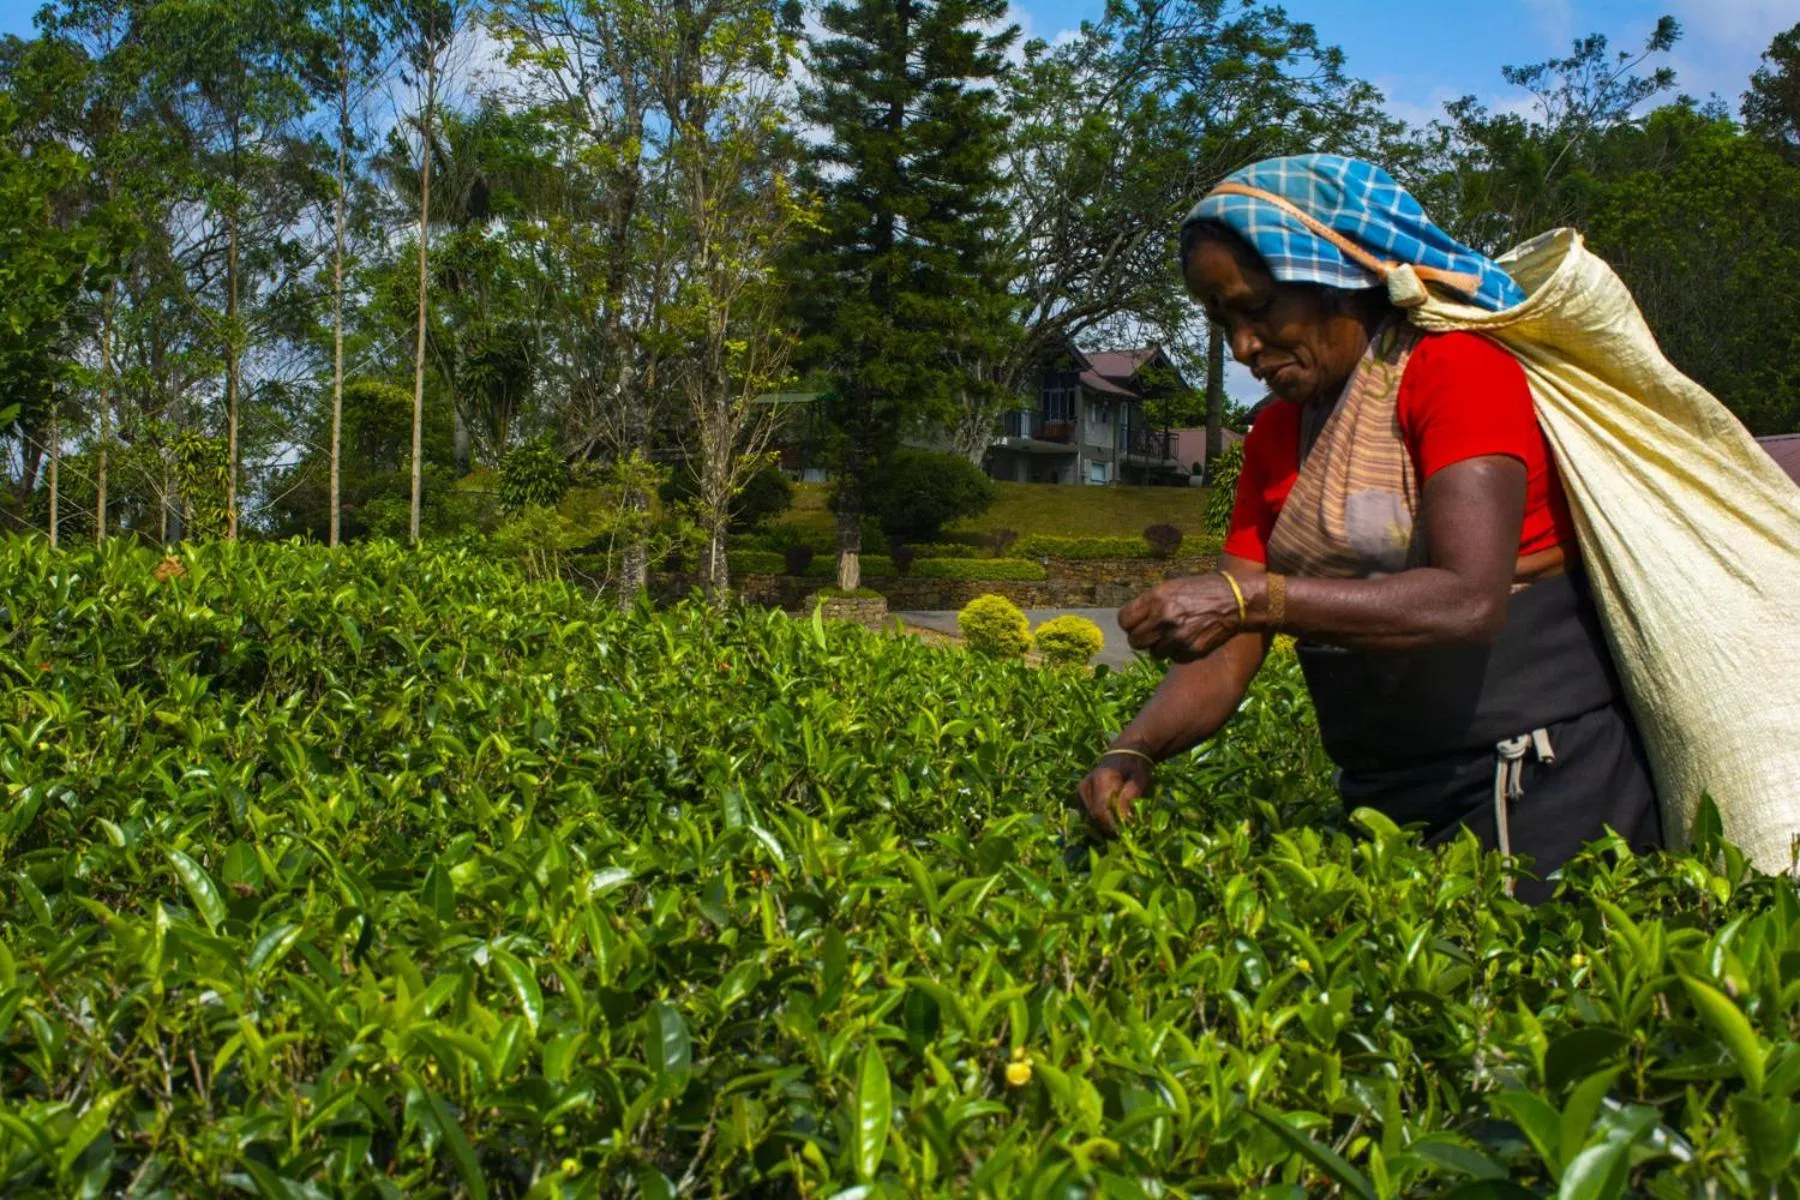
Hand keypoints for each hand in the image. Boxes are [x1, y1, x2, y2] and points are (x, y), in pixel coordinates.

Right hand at [1077, 752, 1151, 835]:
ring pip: (1089, 818)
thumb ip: (1131, 798)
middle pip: (1093, 817)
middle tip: (1125, 832)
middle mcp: (1085, 785)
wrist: (1122, 754)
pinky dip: (1099, 820)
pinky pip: (1087, 814)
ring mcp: (1080, 791)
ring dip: (1104, 825)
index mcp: (1100, 779)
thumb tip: (1125, 820)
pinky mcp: (1079, 796)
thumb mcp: (1139, 780)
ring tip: (1120, 825)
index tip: (1124, 833)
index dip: (1111, 826)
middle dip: (1109, 828)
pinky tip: (1111, 819)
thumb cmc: (1134, 767)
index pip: (1100, 811)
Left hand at [1118, 572, 1258, 662]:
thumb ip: (1149, 603)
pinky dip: (1178, 652)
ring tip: (1174, 634)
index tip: (1136, 623)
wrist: (1235, 599)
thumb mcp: (1172, 586)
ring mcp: (1178, 636)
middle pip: (1135, 641)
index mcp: (1156, 598)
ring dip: (1161, 646)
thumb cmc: (1201, 590)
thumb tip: (1130, 621)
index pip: (1124, 621)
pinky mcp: (1192, 650)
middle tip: (1153, 633)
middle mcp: (1164, 618)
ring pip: (1154, 653)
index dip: (1129, 623)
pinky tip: (1188, 638)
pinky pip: (1173, 658)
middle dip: (1142, 638)